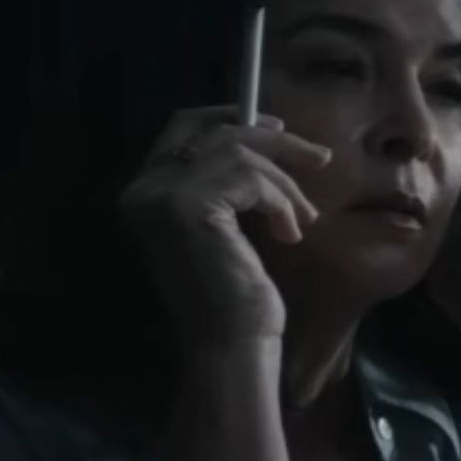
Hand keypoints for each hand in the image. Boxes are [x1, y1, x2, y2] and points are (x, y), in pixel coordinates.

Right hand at [118, 106, 331, 347]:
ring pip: (240, 154)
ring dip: (284, 184)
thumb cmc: (233, 295)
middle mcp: (142, 190)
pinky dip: (279, 201)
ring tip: (302, 218)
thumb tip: (267, 133)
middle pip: (215, 133)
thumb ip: (225, 182)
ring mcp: (162, 196)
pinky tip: (288, 233)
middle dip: (272, 140)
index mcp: (143, 193)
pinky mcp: (190, 207)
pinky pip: (251, 178)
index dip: (230, 117)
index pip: (182, 127)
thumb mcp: (226, 225)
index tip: (276, 128)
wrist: (229, 343)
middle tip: (318, 157)